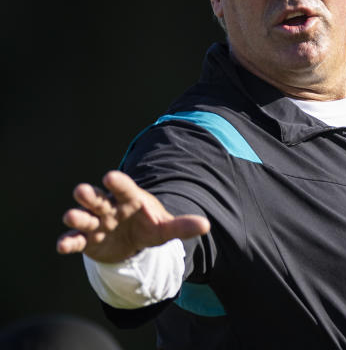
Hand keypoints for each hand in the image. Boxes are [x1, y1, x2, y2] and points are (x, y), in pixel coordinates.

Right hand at [56, 170, 210, 262]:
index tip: (109, 176)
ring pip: (84, 217)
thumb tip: (206, 225)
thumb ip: (182, 226)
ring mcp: (96, 222)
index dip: (118, 182)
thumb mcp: (165, 228)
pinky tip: (61, 246)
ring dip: (77, 216)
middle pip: (98, 198)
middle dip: (90, 195)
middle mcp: (110, 207)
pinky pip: (76, 239)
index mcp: (130, 199)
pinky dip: (68, 242)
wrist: (133, 241)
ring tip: (71, 216)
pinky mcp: (87, 240)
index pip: (124, 188)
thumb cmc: (149, 226)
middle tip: (81, 191)